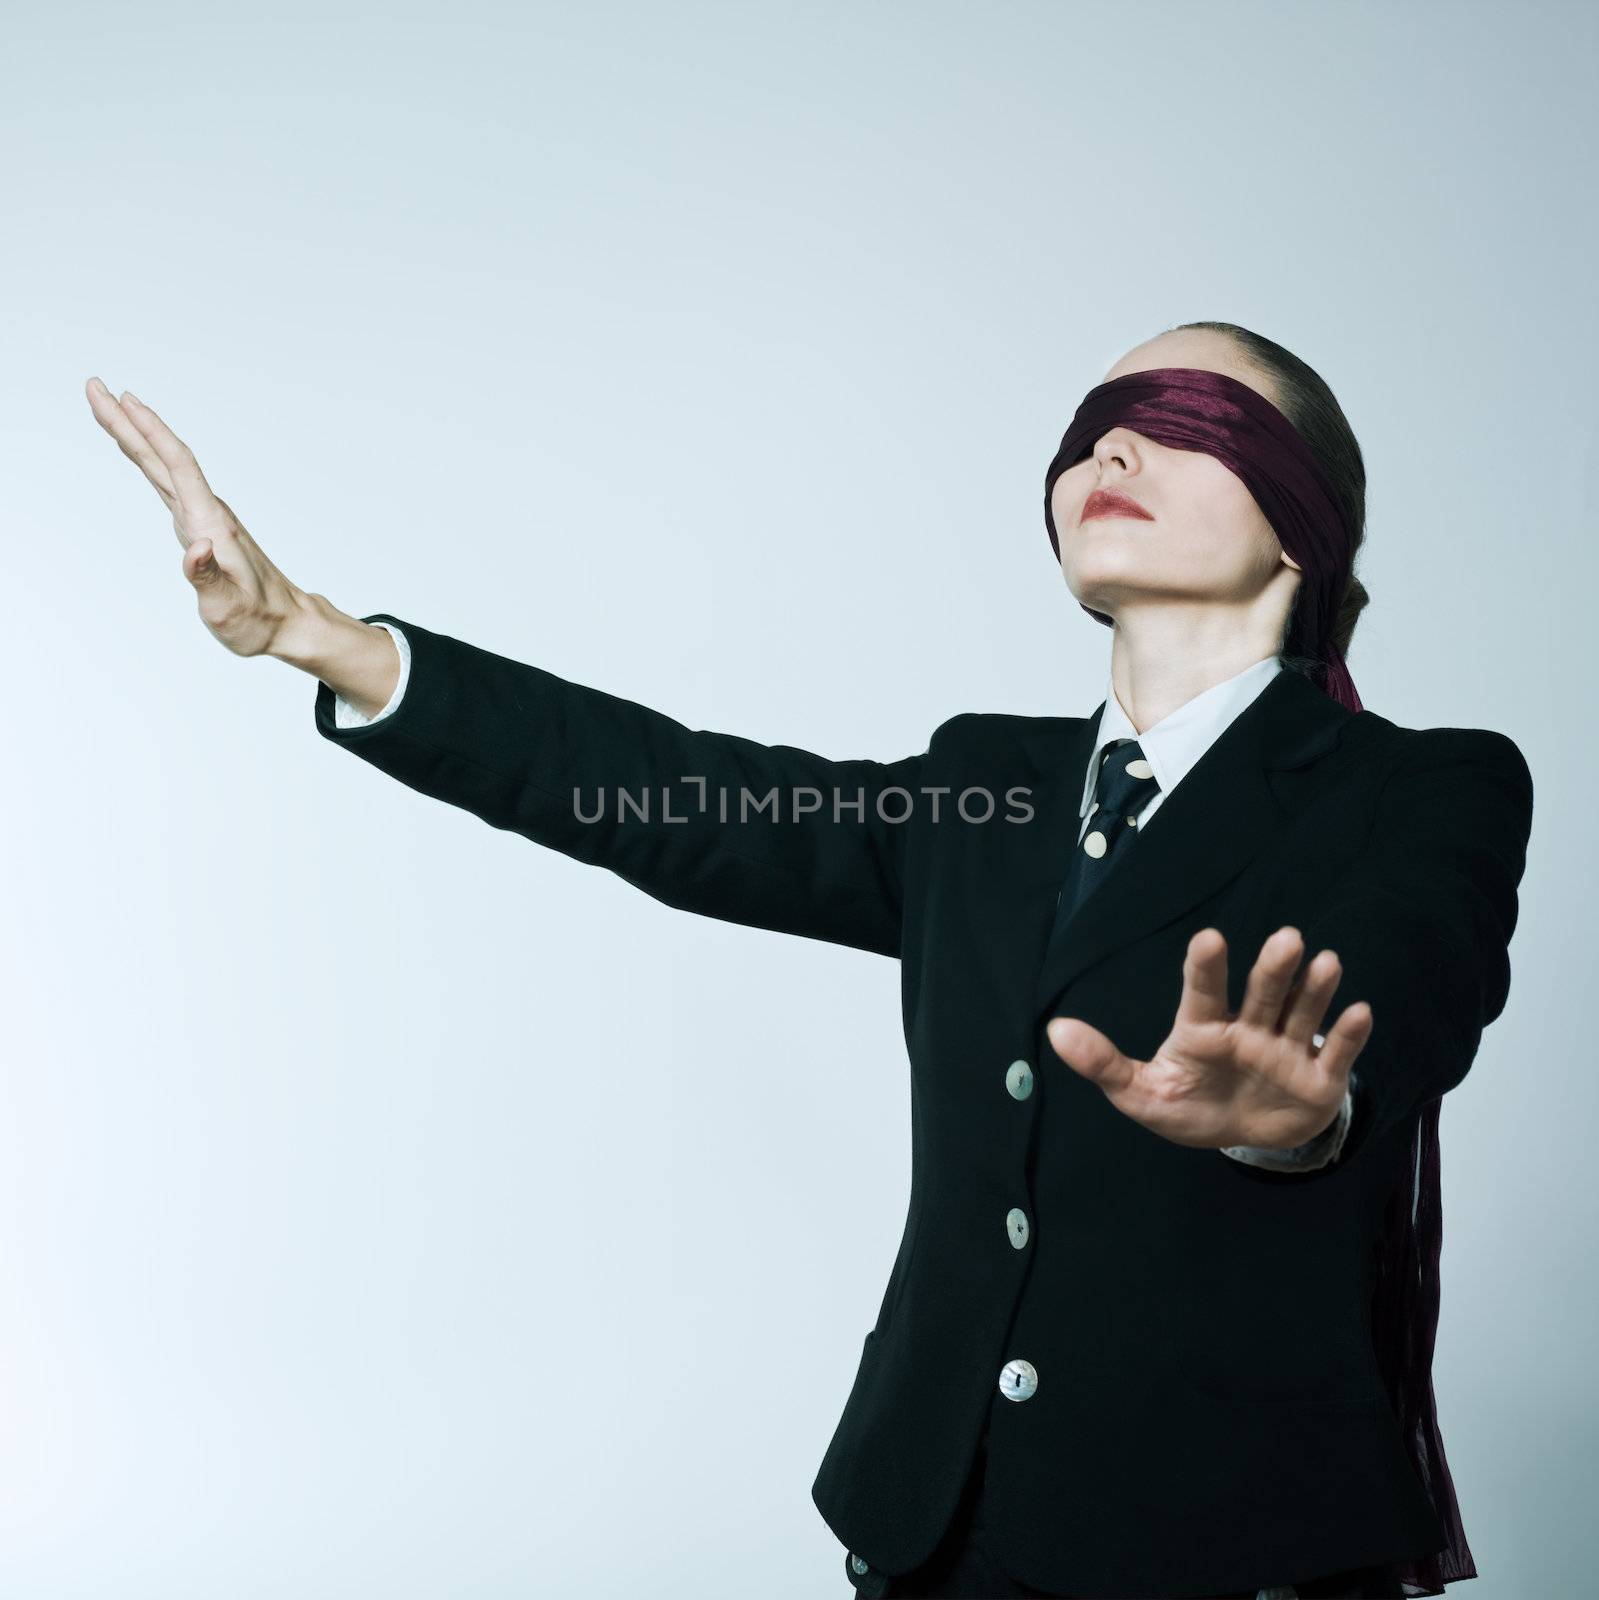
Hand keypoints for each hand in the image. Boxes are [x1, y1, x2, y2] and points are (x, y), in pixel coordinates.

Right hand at [85, 377, 309, 658]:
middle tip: (95, 386)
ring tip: (109, 408)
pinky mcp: (203, 528)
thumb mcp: (228, 607)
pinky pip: (170, 484)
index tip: (122, 399)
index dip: (149, 430)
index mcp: (210, 524)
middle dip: (128, 421)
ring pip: (164, 468)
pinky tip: (141, 454)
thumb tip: (196, 548)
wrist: (288, 623)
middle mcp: (207, 514)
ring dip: (135, 437)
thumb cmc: (258, 620)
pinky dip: (149, 462)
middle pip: (163, 457)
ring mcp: (205, 519)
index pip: (177, 466)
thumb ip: (208, 578)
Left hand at [1046, 926, 1370, 1150]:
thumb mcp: (1141, 1094)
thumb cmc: (1189, 1105)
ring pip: (1300, 1013)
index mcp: (1203, 1028)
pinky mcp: (1318, 1078)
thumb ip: (1104, 1064)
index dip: (1206, 967)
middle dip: (1273, 968)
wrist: (1242, 1138)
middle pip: (1261, 992)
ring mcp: (1285, 1050)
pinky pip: (1334, 1053)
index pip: (1203, 992)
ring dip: (1315, 989)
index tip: (1209, 939)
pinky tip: (1359, 1012)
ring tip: (1325, 961)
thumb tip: (1055, 1031)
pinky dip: (1347, 1035)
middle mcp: (1248, 1029)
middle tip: (1287, 939)